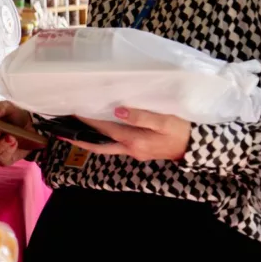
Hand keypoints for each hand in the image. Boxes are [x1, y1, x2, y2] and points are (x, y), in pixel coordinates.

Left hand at [68, 107, 190, 161]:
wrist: (200, 146)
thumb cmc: (183, 130)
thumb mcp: (165, 121)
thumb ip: (141, 116)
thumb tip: (117, 110)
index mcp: (135, 142)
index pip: (104, 129)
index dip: (87, 121)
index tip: (70, 111)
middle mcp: (131, 149)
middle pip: (99, 144)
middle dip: (79, 138)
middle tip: (60, 130)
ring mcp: (135, 151)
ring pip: (105, 145)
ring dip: (89, 138)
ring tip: (71, 130)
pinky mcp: (140, 148)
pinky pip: (115, 144)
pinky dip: (102, 137)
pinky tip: (96, 130)